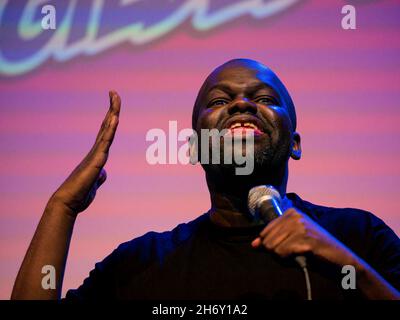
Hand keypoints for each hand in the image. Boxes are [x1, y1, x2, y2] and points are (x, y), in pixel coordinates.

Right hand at [49, 91, 120, 216]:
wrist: (68, 202)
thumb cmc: (80, 193)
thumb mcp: (95, 182)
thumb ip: (99, 175)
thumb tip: (103, 172)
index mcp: (97, 154)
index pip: (106, 132)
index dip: (110, 118)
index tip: (113, 104)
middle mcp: (96, 150)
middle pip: (107, 125)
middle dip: (112, 109)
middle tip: (114, 93)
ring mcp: (96, 154)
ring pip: (107, 130)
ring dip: (112, 113)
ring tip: (115, 98)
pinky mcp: (96, 161)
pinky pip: (105, 142)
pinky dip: (110, 130)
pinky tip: (115, 119)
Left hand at [251, 208, 357, 266]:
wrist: (342, 262)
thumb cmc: (316, 253)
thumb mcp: (292, 243)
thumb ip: (272, 241)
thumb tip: (253, 245)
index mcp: (291, 213)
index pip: (264, 232)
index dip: (272, 246)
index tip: (289, 248)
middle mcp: (295, 216)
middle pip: (267, 241)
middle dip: (277, 253)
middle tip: (295, 254)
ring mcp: (301, 226)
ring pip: (273, 248)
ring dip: (284, 258)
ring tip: (300, 255)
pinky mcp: (305, 239)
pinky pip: (282, 253)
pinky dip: (290, 260)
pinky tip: (303, 257)